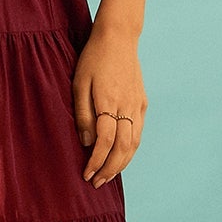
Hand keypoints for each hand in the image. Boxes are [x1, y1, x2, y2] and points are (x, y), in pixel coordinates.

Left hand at [72, 27, 146, 185]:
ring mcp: (138, 105)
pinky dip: (130, 149)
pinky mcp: (142, 102)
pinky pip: (138, 132)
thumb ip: (83, 114)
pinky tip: (120, 157)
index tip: (86, 174)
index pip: (105, 142)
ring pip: (134, 143)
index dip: (96, 162)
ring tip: (108, 176)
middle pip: (122, 148)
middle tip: (97, 183)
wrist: (118, 38)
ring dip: (122, 164)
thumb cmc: (92, 59)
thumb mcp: (79, 84)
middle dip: (109, 170)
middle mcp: (127, 106)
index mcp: (109, 102)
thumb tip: (87, 143)